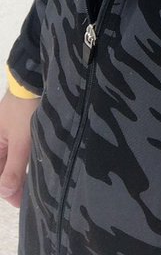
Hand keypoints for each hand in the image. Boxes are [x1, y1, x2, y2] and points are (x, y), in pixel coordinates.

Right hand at [0, 90, 38, 208]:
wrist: (34, 78)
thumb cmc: (25, 110)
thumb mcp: (21, 142)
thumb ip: (13, 169)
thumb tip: (5, 194)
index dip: (8, 191)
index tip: (23, 202)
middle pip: (3, 169)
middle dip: (14, 183)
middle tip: (32, 194)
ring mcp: (8, 132)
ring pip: (13, 160)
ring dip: (21, 171)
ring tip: (36, 182)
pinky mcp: (20, 126)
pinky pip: (20, 149)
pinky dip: (26, 158)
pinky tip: (38, 164)